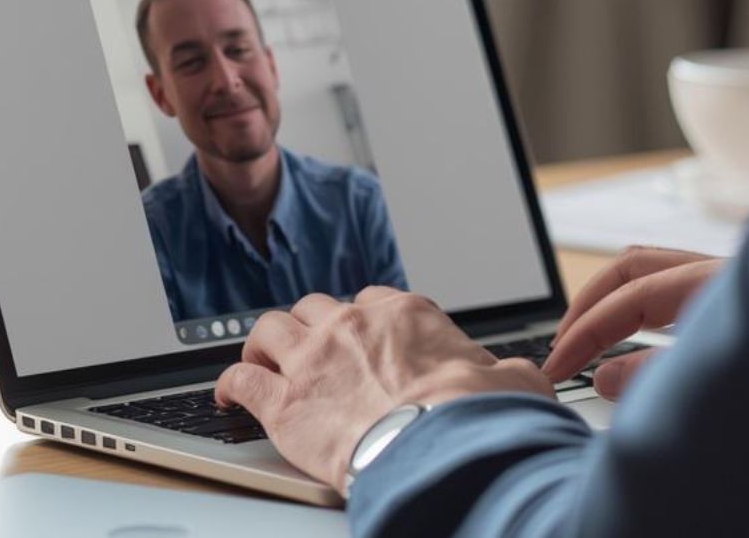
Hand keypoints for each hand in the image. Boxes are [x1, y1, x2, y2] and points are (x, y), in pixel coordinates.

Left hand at [214, 287, 554, 489]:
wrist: (440, 446)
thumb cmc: (477, 415)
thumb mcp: (512, 380)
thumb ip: (507, 372)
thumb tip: (521, 377)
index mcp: (404, 314)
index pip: (370, 302)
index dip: (362, 320)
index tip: (361, 338)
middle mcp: (351, 325)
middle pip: (315, 307)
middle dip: (311, 325)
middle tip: (310, 348)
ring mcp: (312, 359)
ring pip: (269, 329)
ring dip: (263, 343)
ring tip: (260, 357)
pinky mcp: (284, 402)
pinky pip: (241, 380)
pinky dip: (229, 383)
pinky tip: (227, 394)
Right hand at [543, 247, 722, 398]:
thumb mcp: (722, 394)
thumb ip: (656, 381)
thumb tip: (603, 376)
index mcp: (721, 284)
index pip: (632, 297)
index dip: (586, 332)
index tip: (558, 367)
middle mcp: (726, 273)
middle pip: (634, 268)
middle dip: (588, 305)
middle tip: (561, 347)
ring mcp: (736, 285)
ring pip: (656, 273)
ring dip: (612, 301)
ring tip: (586, 337)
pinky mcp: (744, 305)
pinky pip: (678, 288)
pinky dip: (643, 307)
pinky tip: (634, 334)